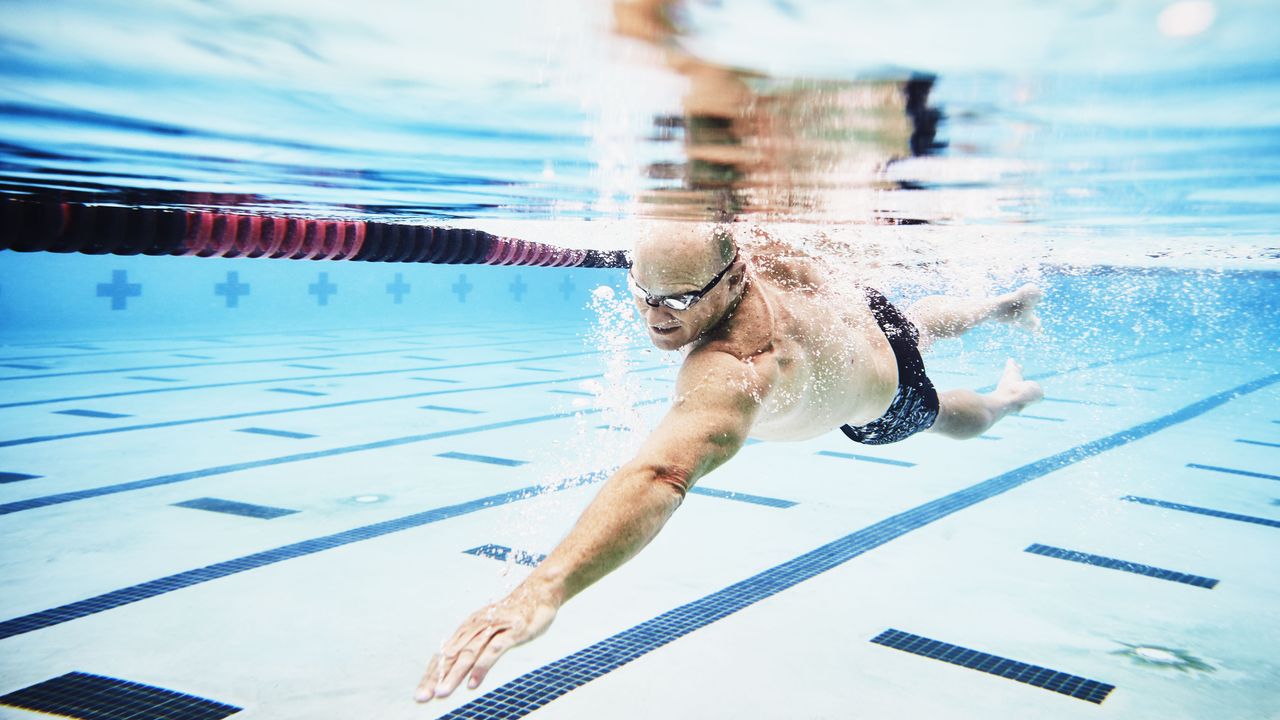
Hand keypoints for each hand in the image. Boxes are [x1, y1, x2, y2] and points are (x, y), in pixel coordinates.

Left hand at [415, 588, 557, 703]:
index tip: (421, 694)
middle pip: (452, 656)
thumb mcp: (492, 630)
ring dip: (454, 674)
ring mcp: (493, 628)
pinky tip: (472, 683)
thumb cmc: (515, 615)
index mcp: (469, 628)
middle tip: (422, 697)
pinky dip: (482, 666)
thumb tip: (463, 670)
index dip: (432, 674)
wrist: (539, 592)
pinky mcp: (511, 631)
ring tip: (442, 693)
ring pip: (469, 654)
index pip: (446, 654)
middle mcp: (476, 627)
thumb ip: (477, 647)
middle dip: (435, 678)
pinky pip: (493, 650)